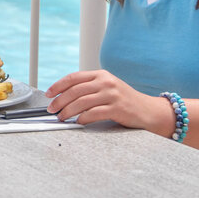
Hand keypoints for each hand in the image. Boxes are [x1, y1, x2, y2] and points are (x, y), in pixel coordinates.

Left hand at [44, 69, 170, 133]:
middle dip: (59, 100)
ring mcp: (112, 95)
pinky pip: (93, 114)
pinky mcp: (117, 108)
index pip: (73, 77)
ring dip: (67, 111)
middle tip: (51, 109)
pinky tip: (78, 122)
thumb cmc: (125, 101)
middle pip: (75, 90)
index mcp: (101, 74)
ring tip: (61, 118)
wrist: (150, 111)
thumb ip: (90, 87)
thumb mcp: (108, 87)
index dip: (58, 85)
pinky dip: (82, 119)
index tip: (48, 94)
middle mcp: (106, 82)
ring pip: (81, 102)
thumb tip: (64, 96)